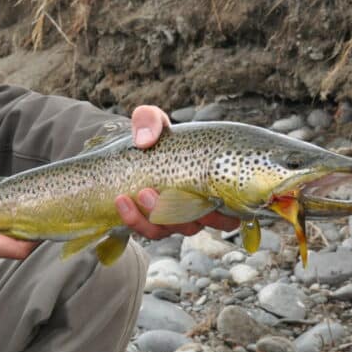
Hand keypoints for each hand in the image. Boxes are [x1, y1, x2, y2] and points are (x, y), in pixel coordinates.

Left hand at [116, 105, 239, 238]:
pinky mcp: (154, 224)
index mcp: (210, 184)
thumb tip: (145, 140)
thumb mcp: (150, 121)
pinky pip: (149, 231)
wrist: (127, 151)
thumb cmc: (151, 136)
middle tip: (154, 191)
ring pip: (173, 229)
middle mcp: (197, 206)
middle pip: (200, 223)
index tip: (206, 198)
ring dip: (156, 216)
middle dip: (179, 213)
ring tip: (141, 193)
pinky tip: (121, 201)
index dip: (222, 215)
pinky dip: (135, 219)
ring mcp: (175, 217)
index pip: (230, 213)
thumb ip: (149, 120)